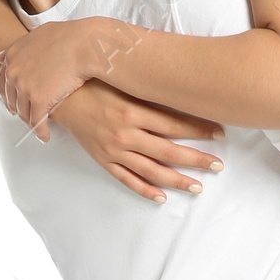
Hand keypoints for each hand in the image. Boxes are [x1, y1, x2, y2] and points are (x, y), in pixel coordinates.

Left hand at [0, 18, 131, 138]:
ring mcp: (25, 87)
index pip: (2, 82)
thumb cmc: (69, 36)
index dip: (8, 96)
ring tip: (37, 129)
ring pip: (23, 113)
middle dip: (18, 111)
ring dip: (30, 123)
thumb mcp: (38, 34)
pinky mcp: (40, 100)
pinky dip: (40, 132)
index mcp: (12, 56)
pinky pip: (36, 122)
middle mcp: (14, 72)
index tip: (13, 104)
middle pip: (11, 100)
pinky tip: (45, 136)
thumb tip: (0, 56)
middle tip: (26, 118)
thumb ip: (18, 47)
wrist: (85, 44)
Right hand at [53, 82, 223, 201]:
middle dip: (197, 159)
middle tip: (219, 165)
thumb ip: (149, 92)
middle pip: (169, 152)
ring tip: (198, 187)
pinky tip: (163, 197)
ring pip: (152, 171)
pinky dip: (145, 190)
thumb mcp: (123, 82)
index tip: (221, 133)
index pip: (175, 124)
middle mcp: (125, 135)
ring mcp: (114, 151)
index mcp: (133, 111)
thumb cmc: (92, 83)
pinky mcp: (103, 161)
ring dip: (177, 180)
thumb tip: (182, 92)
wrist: (58, 96)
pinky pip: (127, 180)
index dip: (200, 130)